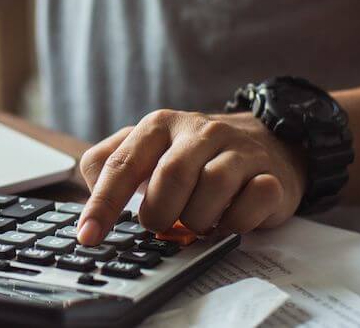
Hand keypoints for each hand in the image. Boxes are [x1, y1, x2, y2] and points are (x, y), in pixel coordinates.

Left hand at [76, 110, 307, 245]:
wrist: (266, 143)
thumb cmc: (194, 157)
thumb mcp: (148, 151)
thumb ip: (110, 166)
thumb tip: (89, 202)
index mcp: (159, 125)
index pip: (122, 164)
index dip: (103, 204)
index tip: (89, 235)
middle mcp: (199, 131)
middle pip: (170, 177)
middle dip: (160, 213)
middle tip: (162, 224)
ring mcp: (238, 151)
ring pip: (212, 188)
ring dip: (198, 219)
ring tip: (196, 221)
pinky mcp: (270, 175)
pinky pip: (252, 202)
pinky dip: (235, 222)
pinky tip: (227, 222)